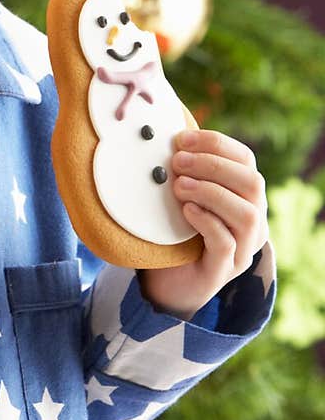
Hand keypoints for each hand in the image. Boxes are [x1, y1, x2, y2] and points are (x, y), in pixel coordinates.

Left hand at [138, 128, 268, 320]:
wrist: (167, 284)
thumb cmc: (174, 233)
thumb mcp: (179, 196)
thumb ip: (182, 170)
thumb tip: (165, 136)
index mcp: (245, 197)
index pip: (245, 160)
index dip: (217, 144)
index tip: (181, 138)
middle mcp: (253, 222)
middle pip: (253, 183)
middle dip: (214, 166)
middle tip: (178, 162)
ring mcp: (242, 249)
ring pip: (247, 214)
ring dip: (212, 192)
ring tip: (179, 186)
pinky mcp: (223, 270)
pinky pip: (227, 244)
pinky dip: (207, 222)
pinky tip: (186, 211)